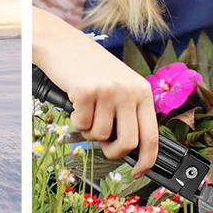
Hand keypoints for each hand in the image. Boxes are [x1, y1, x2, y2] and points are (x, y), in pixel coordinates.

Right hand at [32, 7, 160, 175]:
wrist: (60, 41)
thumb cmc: (88, 66)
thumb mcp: (119, 84)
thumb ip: (128, 111)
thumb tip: (130, 149)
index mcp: (142, 90)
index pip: (151, 136)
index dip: (146, 160)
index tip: (138, 171)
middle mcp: (128, 90)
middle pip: (128, 143)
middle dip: (113, 151)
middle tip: (103, 144)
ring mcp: (107, 90)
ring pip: (100, 135)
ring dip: (89, 130)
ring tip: (85, 110)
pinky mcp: (86, 91)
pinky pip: (81, 124)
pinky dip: (75, 120)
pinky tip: (75, 102)